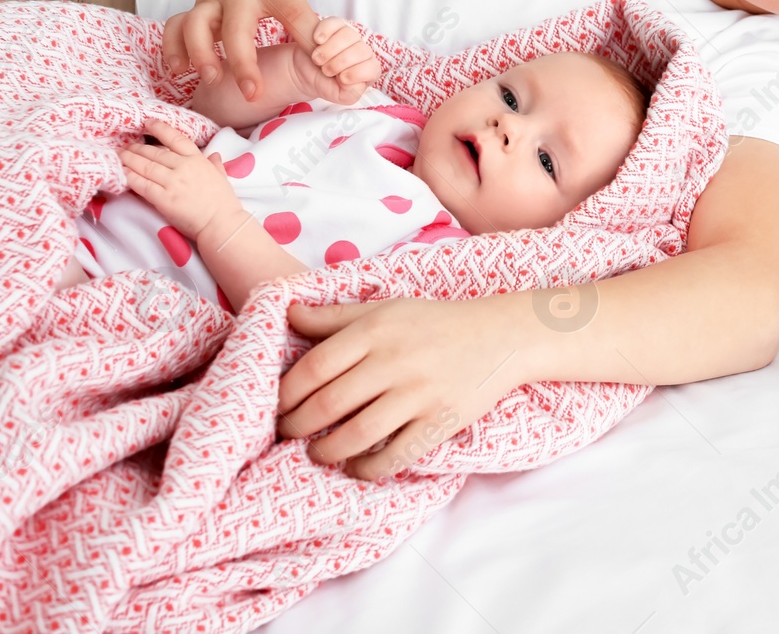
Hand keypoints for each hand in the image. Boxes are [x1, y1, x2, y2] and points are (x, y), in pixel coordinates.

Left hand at [118, 119, 245, 241]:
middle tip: (124, 146)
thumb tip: (214, 155)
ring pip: (145, 166)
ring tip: (119, 156)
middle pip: (154, 153)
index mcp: (198, 160)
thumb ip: (215, 164)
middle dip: (136, 148)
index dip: (160, 129)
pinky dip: (130, 178)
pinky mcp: (163, 199)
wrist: (221, 223)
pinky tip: (122, 173)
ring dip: (129, 160)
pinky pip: (142, 185)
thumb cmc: (223, 202)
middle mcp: (184, 167)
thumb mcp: (222, 177)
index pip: (176, 139)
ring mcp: (173, 182)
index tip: (147, 123)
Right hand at [162, 0, 371, 101]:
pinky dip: (173, 46)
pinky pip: (177, 25)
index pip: (293, 14)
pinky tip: (179, 70)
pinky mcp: (198, 3)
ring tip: (211, 81)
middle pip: (236, 28)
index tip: (324, 65)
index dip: (308, 39)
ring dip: (201, 53)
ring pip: (197, 26)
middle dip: (242, 60)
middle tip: (253, 94)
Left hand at [276, 296, 527, 481]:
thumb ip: (336, 316)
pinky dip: (367, 469)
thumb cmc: (437, 323)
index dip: (285, 392)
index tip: (277, 405)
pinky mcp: (440, 422)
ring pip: (356, 435)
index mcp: (376, 330)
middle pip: (328, 404)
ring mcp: (419, 394)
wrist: (501, 337)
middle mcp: (395, 362)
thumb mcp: (387, 309)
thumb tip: (288, 313)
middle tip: (288, 432)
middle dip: (296, 426)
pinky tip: (356, 467)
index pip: (314, 367)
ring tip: (317, 452)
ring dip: (325, 451)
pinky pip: (394, 456)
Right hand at [290, 17, 381, 105]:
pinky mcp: (335, 26)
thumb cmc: (325, 84)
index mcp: (368, 70)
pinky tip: (318, 40)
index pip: (373, 67)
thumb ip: (351, 95)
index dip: (355, 73)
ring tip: (318, 59)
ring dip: (330, 49)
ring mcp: (350, 37)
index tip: (340, 79)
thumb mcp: (339, 97)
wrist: (304, 73)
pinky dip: (325, 31)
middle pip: (361, 50)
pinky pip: (335, 22)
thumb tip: (357, 83)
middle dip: (340, 62)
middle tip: (326, 70)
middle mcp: (363, 52)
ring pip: (349, 35)